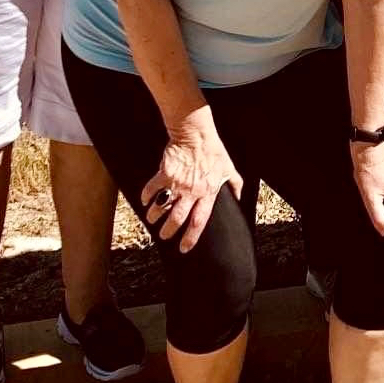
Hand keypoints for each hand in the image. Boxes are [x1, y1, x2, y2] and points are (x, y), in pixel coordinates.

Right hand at [142, 114, 243, 252]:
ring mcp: (177, 183)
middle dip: (169, 231)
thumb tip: (239, 197)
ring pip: (162, 207)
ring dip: (155, 215)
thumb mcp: (229, 169)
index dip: (191, 237)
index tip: (184, 248)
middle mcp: (192, 192)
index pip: (200, 221)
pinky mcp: (165, 174)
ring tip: (152, 219)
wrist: (196, 135)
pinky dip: (146, 197)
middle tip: (164, 236)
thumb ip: (235, 185)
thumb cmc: (213, 151)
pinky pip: (152, 189)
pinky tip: (145, 200)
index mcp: (208, 193)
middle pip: (177, 219)